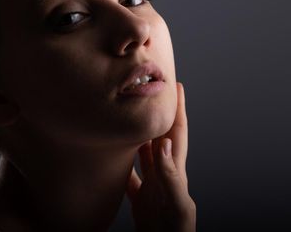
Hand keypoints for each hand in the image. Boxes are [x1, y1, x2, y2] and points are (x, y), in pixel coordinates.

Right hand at [126, 82, 195, 231]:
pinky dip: (122, 164)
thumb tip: (165, 143)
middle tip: (151, 94)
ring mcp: (153, 187)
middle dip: (158, 115)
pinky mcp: (141, 200)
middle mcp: (164, 175)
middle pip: (161, 137)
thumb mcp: (175, 205)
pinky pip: (130, 177)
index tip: (178, 87)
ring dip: (139, 135)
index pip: (178, 134)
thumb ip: (170, 176)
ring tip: (130, 117)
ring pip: (145, 154)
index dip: (178, 110)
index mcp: (175, 173)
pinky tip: (111, 157)